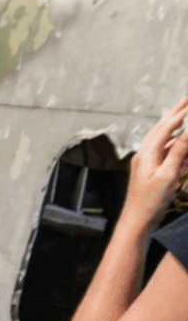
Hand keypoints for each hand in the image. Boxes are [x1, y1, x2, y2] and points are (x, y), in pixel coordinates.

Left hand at [127, 96, 187, 225]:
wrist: (137, 220)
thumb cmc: (150, 201)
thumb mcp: (168, 175)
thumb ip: (178, 152)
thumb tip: (187, 133)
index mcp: (146, 154)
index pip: (165, 129)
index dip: (178, 115)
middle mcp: (144, 155)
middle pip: (161, 130)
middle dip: (174, 114)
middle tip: (185, 100)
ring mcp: (146, 163)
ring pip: (163, 140)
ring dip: (174, 127)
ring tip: (183, 114)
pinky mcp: (150, 171)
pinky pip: (164, 153)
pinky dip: (174, 144)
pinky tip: (180, 140)